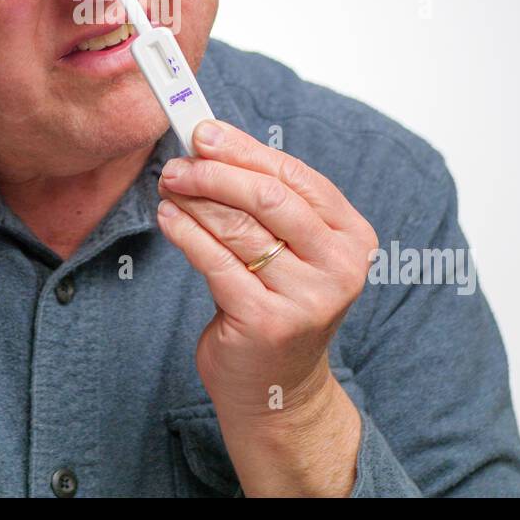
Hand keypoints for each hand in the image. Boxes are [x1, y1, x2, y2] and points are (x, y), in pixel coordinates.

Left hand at [156, 118, 378, 422]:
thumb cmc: (278, 301)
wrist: (276, 387)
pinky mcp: (266, 322)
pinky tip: (168, 218)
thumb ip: (265, 199)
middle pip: (268, 197)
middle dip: (214, 172)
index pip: (295, 175)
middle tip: (178, 163)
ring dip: (194, 200)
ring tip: (169, 187)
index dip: (245, 149)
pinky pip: (215, 262)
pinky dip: (185, 233)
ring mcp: (306, 297)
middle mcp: (339, 266)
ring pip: (238, 228)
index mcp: (352, 236)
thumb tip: (211, 142)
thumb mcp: (289, 248)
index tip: (204, 132)